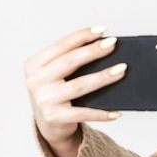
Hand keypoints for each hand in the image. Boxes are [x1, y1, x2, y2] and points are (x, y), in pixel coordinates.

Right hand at [24, 26, 125, 156]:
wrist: (48, 126)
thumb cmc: (57, 95)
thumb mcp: (54, 76)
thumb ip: (69, 64)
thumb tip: (104, 51)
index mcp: (34, 65)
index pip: (61, 46)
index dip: (82, 36)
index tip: (102, 30)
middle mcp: (36, 81)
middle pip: (70, 62)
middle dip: (93, 51)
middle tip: (113, 44)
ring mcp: (44, 100)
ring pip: (79, 85)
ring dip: (103, 77)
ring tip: (121, 70)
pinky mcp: (54, 118)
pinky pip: (84, 113)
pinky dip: (102, 113)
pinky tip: (117, 112)